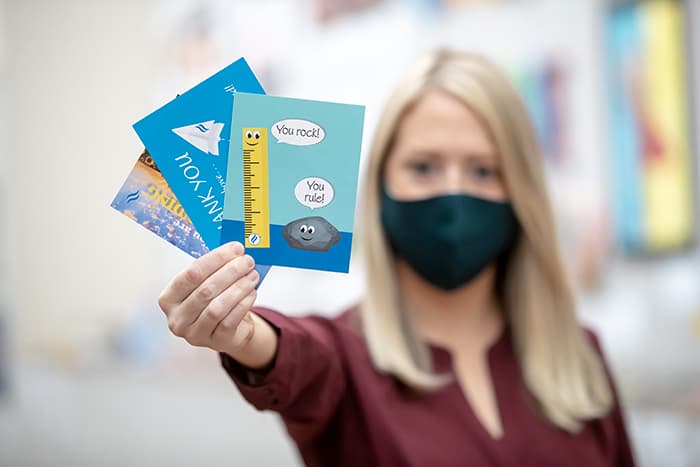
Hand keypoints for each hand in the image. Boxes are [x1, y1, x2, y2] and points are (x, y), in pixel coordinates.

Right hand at [158, 241, 259, 355]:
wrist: (229, 330)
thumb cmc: (215, 300)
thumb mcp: (207, 284)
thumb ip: (215, 268)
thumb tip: (235, 250)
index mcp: (169, 298)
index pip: (191, 274)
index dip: (215, 259)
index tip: (235, 248)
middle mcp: (177, 318)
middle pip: (205, 290)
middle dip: (230, 272)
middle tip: (247, 261)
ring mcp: (194, 334)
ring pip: (217, 308)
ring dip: (238, 288)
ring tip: (252, 276)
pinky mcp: (215, 342)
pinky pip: (230, 321)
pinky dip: (243, 304)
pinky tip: (251, 293)